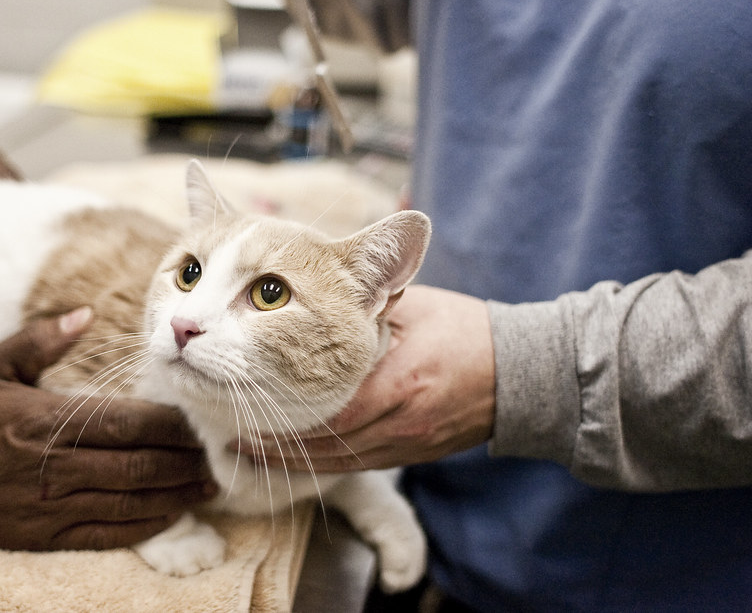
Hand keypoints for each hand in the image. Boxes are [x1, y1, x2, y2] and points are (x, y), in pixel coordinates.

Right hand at [0, 309, 215, 550]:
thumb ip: (41, 340)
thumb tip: (86, 314)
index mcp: (49, 421)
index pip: (127, 423)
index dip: (170, 424)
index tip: (200, 418)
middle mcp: (56, 466)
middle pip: (140, 464)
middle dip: (185, 460)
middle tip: (219, 454)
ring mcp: (52, 505)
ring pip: (131, 501)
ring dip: (176, 493)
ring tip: (209, 484)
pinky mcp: (47, 534)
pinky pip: (108, 534)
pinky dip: (145, 526)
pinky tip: (171, 514)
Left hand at [238, 286, 495, 471]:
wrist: (524, 373)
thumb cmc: (465, 330)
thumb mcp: (414, 307)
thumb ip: (365, 305)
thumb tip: (313, 294)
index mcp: (398, 382)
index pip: (329, 411)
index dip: (285, 422)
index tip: (246, 416)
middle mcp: (400, 421)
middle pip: (328, 446)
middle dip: (279, 447)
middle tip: (235, 442)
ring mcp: (409, 444)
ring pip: (341, 464)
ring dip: (296, 462)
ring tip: (254, 455)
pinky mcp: (415, 454)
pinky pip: (361, 466)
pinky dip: (326, 464)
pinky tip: (299, 459)